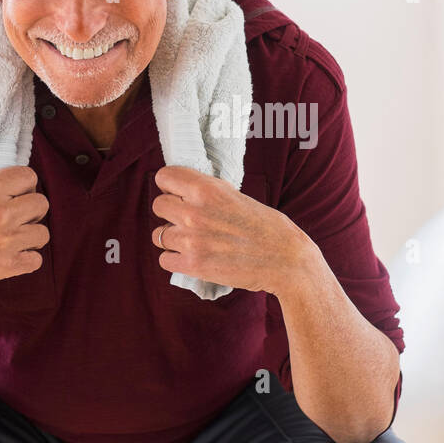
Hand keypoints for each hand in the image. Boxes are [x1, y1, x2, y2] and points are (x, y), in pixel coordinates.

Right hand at [0, 166, 49, 299]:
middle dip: (31, 211)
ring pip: (43, 233)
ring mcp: (6, 240)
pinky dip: (26, 260)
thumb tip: (5, 191)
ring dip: (30, 236)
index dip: (24, 187)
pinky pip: (36, 260)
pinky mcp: (6, 266)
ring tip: (12, 240)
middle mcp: (0, 212)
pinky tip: (10, 258)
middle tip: (16, 218)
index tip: (15, 195)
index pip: (29, 176)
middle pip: (42, 203)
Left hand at [150, 165, 315, 295]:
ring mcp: (191, 240)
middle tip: (188, 221)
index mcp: (207, 189)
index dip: (169, 186)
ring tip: (193, 242)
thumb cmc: (267, 227)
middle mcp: (194, 212)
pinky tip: (193, 258)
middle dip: (170, 213)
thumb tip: (185, 190)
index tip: (176, 194)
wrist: (286, 260)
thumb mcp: (237, 196)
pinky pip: (164, 260)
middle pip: (158, 206)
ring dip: (172, 239)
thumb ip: (209, 193)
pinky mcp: (193, 265)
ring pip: (158, 235)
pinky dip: (176, 260)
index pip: (163, 177)